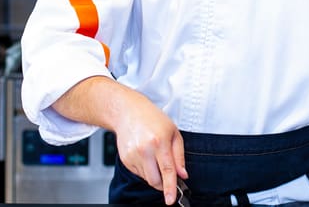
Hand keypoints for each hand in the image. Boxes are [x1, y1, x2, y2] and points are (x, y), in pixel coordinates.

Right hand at [111, 89, 187, 204]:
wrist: (128, 112)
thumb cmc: (152, 119)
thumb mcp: (173, 132)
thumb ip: (179, 156)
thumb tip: (183, 174)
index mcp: (159, 142)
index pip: (167, 171)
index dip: (170, 188)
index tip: (171, 200)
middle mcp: (144, 150)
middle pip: (155, 180)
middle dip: (163, 182)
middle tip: (166, 172)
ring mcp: (133, 156)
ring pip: (147, 178)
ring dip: (154, 174)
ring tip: (154, 155)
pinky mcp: (125, 160)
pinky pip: (139, 173)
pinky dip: (145, 169)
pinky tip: (145, 154)